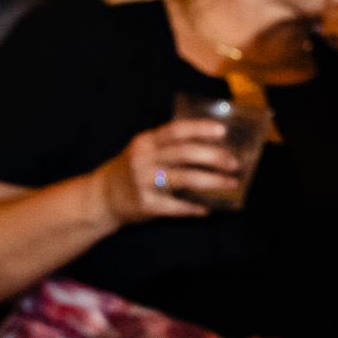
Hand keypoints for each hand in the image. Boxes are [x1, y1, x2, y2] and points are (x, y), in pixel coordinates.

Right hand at [94, 119, 239, 224]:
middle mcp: (143, 160)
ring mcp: (143, 182)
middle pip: (185, 153)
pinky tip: (208, 208)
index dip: (200, 129)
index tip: (222, 131)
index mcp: (146, 142)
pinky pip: (177, 207)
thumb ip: (170, 145)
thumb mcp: (145, 150)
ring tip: (232, 183)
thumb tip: (215, 144)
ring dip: (214, 181)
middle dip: (215, 157)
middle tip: (235, 163)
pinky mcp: (146, 204)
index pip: (175, 130)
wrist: (102, 197)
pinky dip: (195, 208)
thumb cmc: (134, 170)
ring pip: (186, 179)